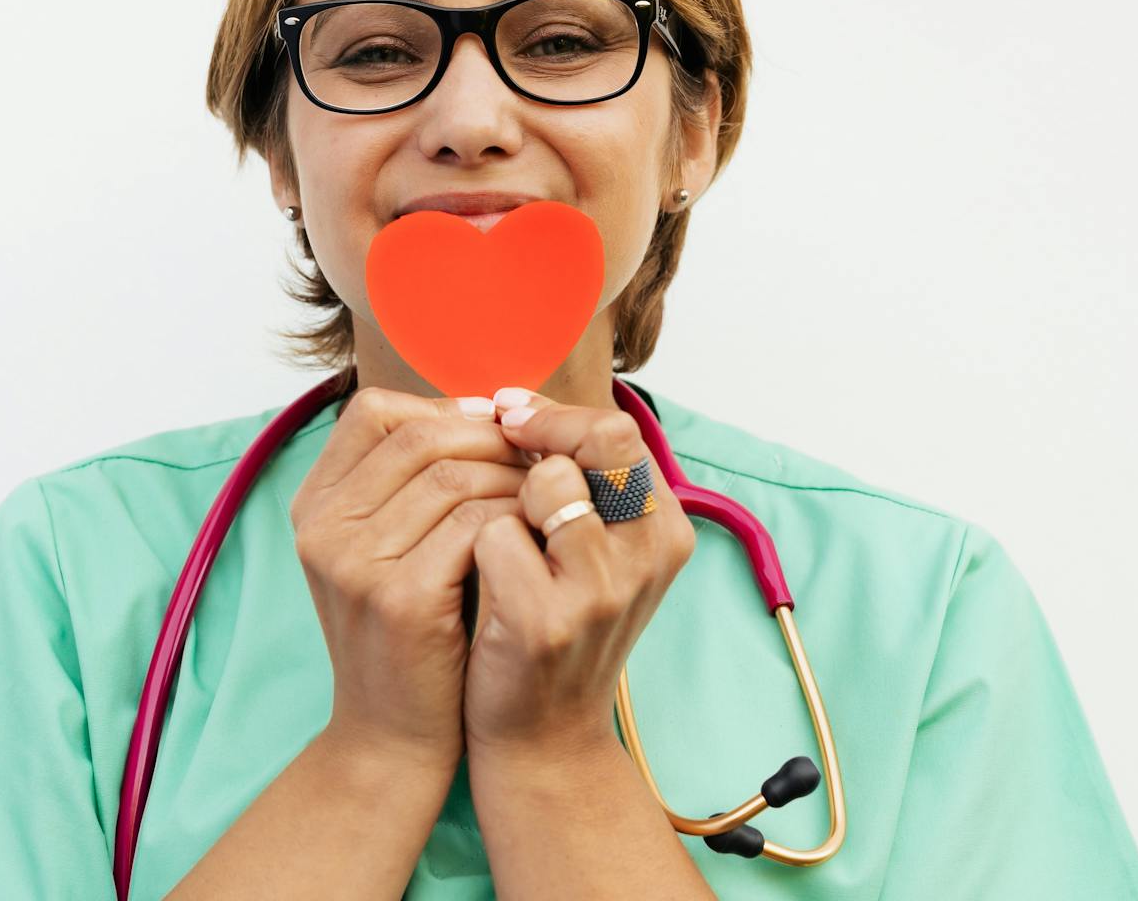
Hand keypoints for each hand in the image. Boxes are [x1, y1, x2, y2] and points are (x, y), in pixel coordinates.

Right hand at [287, 386, 536, 764]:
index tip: (495, 425)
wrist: (392, 735)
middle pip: (420, 436)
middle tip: (539, 453)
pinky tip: (538, 532)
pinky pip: (474, 524)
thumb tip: (490, 408)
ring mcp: (354, 561)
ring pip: (454, 475)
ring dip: (513, 476)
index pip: (373, 411)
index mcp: (314, 503)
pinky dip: (516, 519)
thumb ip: (413, 481)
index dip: (442, 407)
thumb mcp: (387, 547)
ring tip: (546, 492)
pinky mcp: (398, 597)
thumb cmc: (411, 630)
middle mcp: (321, 525)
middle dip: (491, 437)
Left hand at [461, 385, 697, 758]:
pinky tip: (473, 577)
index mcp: (665, 529)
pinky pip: (495, 534)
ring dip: (502, 492)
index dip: (557, 414)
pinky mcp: (549, 619)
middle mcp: (650, 555)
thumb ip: (574, 480)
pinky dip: (472, 544)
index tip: (508, 414)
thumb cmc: (551, 624)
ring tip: (489, 529)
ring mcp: (604, 589)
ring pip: (545, 481)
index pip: (621, 429)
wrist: (540, 738)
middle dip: (538, 433)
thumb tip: (510, 400)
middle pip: (600, 441)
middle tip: (494, 441)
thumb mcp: (586, 551)